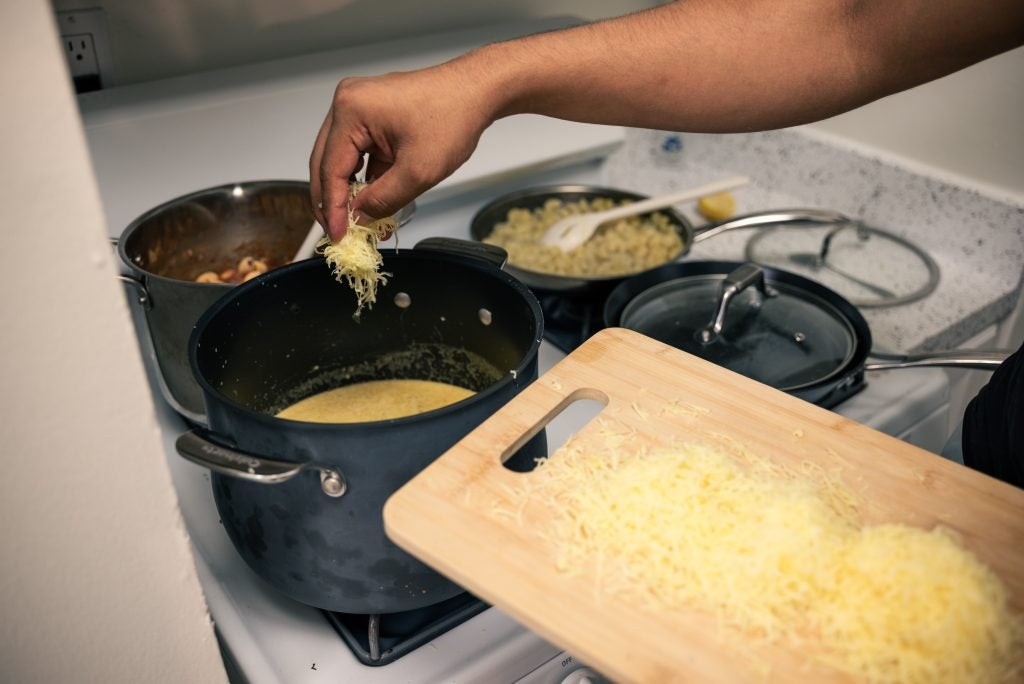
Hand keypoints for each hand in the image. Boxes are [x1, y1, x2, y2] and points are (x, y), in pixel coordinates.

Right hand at [309, 63, 492, 240]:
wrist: (477, 92)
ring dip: (349, 192)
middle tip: (339, 232)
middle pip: (326, 163)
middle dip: (332, 202)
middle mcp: (347, 104)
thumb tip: (359, 219)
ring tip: (357, 224)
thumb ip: (383, 200)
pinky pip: (359, 154)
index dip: (332, 209)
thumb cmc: (453, 117)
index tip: (338, 236)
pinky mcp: (372, 117)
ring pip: (341, 160)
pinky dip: (365, 180)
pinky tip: (372, 204)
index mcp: (351, 111)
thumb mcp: (417, 172)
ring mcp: (359, 108)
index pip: (329, 169)